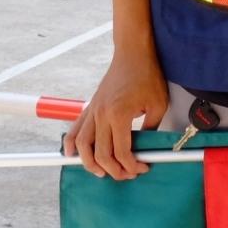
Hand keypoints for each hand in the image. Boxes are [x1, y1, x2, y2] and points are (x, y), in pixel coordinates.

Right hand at [68, 50, 168, 180]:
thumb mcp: (157, 105)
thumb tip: (147, 148)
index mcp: (119, 115)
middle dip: (113, 170)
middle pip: (100, 153)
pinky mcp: (90, 106)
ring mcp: (93, 110)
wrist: (132, 53)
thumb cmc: (146, 75)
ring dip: (89, 162)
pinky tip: (70, 153)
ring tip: (100, 172)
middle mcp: (101, 114)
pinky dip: (70, 142)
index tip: (141, 167)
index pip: (121, 152)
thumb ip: (151, 129)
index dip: (132, 165)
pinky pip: (75, 128)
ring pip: (82, 144)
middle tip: (126, 174)